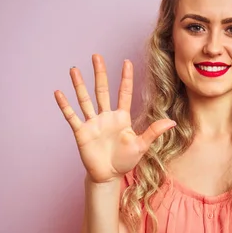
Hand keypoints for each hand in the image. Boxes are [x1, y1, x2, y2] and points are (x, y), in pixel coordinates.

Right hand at [54, 54, 175, 183]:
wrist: (108, 176)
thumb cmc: (125, 161)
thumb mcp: (141, 146)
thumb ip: (154, 132)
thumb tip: (172, 122)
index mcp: (121, 117)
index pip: (124, 93)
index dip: (125, 78)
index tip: (127, 61)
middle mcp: (106, 116)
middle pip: (102, 90)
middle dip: (100, 73)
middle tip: (96, 56)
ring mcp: (93, 123)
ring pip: (85, 99)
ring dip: (79, 84)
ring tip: (74, 69)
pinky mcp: (82, 132)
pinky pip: (72, 116)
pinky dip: (65, 105)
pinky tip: (59, 92)